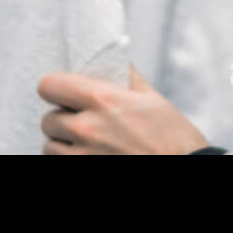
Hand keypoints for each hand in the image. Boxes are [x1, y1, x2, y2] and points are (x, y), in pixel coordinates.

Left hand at [38, 66, 208, 154]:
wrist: (185, 168)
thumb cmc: (173, 137)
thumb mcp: (152, 98)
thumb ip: (126, 77)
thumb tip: (112, 60)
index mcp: (102, 99)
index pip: (49, 85)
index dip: (55, 87)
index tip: (63, 92)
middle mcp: (86, 128)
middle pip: (47, 119)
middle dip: (62, 119)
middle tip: (83, 121)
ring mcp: (81, 157)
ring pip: (49, 146)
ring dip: (63, 144)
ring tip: (87, 143)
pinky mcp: (81, 172)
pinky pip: (59, 164)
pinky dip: (70, 159)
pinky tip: (90, 155)